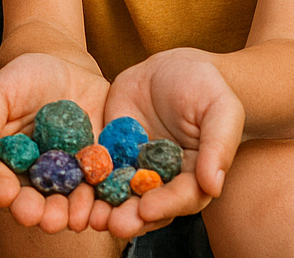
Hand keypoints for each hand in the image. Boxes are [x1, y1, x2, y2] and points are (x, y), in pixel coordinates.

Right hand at [0, 51, 110, 233]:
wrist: (70, 69)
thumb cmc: (26, 78)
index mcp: (4, 162)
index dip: (0, 192)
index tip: (6, 194)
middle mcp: (34, 177)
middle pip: (33, 203)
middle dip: (38, 214)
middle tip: (44, 217)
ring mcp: (66, 178)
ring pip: (66, 205)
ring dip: (69, 215)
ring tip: (73, 218)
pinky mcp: (95, 174)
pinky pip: (98, 194)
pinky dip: (100, 205)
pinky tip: (101, 208)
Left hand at [86, 49, 243, 238]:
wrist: (173, 68)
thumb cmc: (206, 89)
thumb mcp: (221, 111)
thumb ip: (219, 146)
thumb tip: (214, 185)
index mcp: (195, 175)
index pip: (182, 197)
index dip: (165, 204)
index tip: (147, 210)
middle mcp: (163, 178)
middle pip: (148, 204)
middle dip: (131, 217)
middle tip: (114, 225)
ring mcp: (135, 165)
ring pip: (120, 193)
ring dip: (106, 208)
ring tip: (90, 218)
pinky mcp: (110, 150)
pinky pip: (97, 167)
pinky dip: (86, 180)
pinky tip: (72, 188)